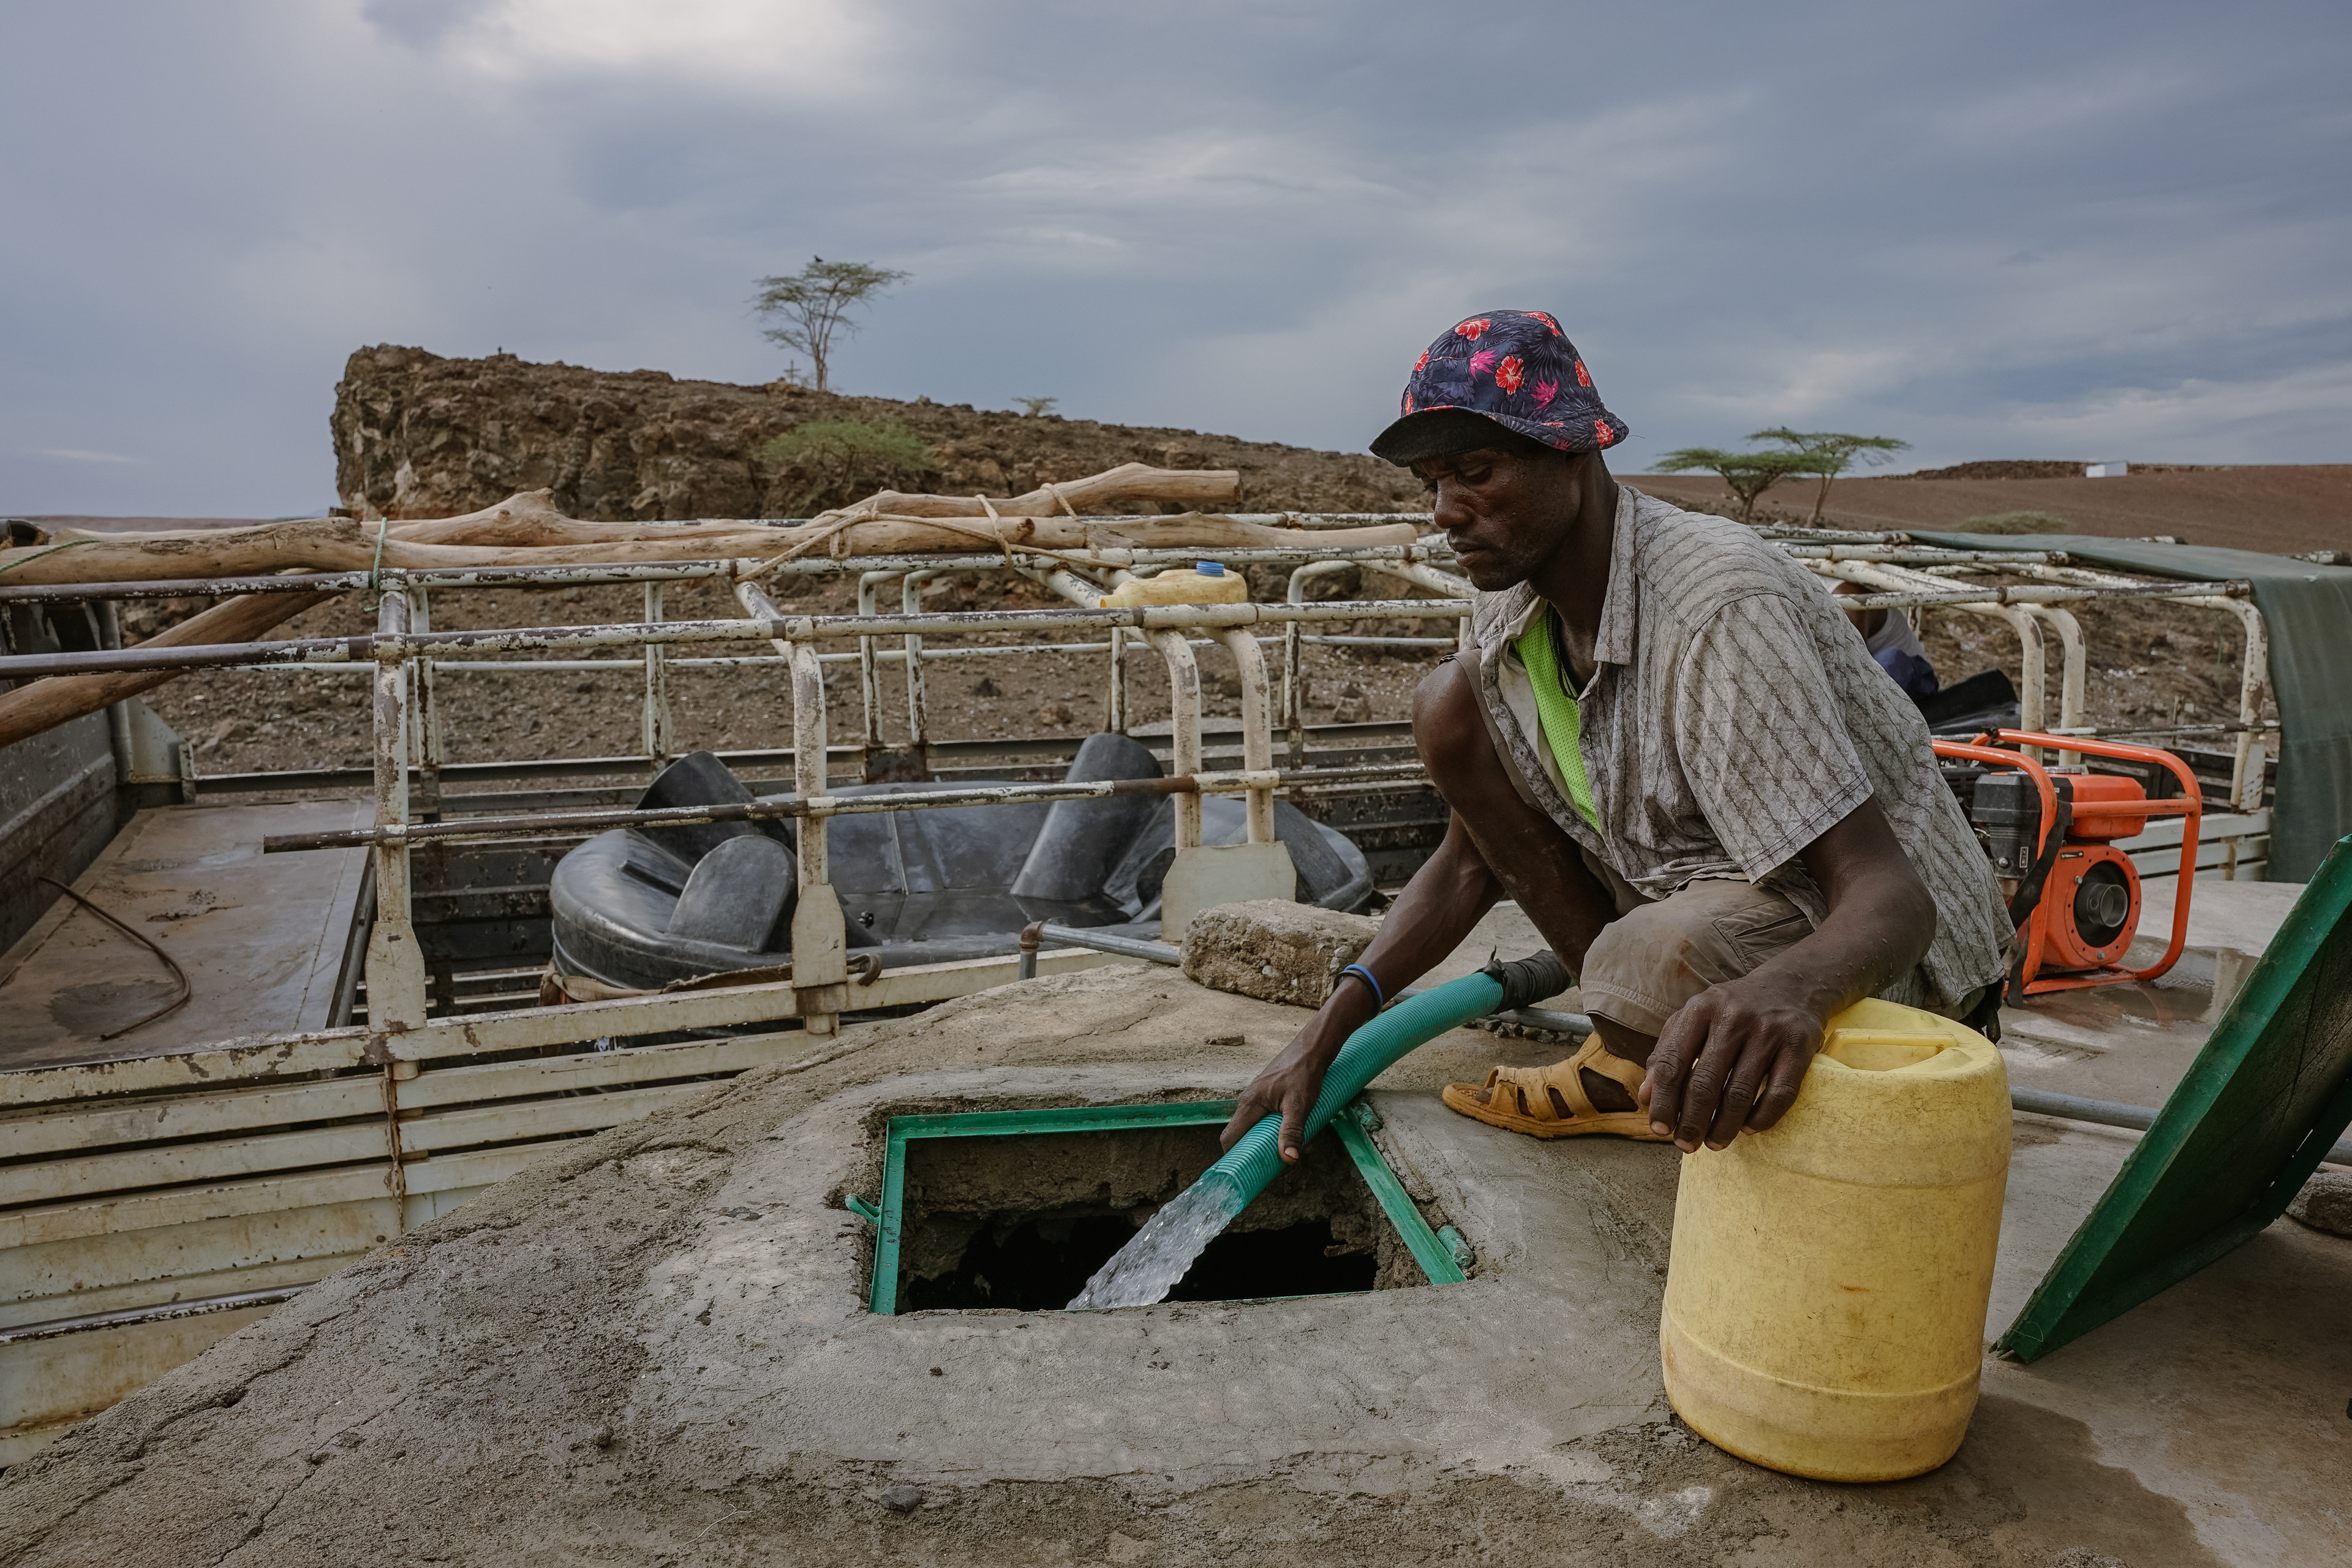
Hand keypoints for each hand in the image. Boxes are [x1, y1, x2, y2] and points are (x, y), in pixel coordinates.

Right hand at [1219, 989, 1374, 1162]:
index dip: (1233, 1157)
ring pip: (1250, 1126)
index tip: (1243, 1173)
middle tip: (1264, 1169)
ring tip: (1275, 1155)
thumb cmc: (1305, 1072)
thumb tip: (1289, 1159)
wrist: (1313, 1048)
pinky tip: (1282, 1135)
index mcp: (1249, 1104)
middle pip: (1239, 1134)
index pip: (1229, 1137)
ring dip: (1259, 1142)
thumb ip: (1292, 1132)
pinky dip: (1266, 1131)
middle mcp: (1248, 1100)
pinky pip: (1260, 1118)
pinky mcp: (1267, 1094)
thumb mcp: (1300, 1105)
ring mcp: (1257, 1096)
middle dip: (1248, 1153)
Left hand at [1637, 973, 1825, 1152]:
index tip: (1659, 1130)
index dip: (1663, 1101)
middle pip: (1705, 1083)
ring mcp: (1768, 1031)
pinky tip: (1748, 1128)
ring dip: (1724, 1127)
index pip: (1672, 1063)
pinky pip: (1780, 1093)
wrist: (1793, 984)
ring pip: (1740, 1093)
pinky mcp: (1799, 1046)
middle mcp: (1733, 1018)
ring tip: (1714, 1144)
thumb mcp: (1694, 1019)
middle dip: (1692, 1122)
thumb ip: (1667, 1052)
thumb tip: (1646, 1096)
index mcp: (1700, 1009)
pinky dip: (1762, 1118)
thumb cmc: (1732, 1010)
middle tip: (1686, 1146)